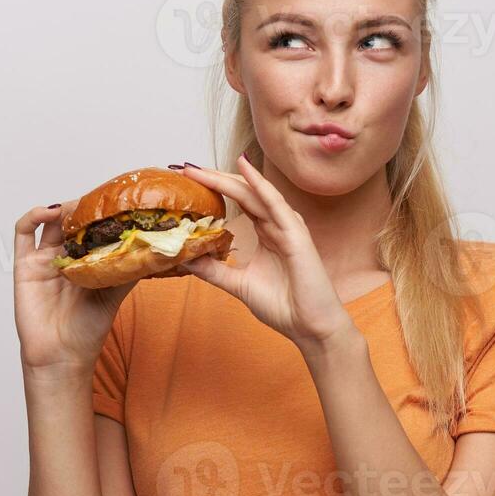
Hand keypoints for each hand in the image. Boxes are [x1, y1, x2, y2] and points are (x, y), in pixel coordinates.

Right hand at [13, 201, 137, 371]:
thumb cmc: (87, 330)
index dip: (101, 213)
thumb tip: (153, 247)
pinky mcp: (24, 265)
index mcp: (85, 261)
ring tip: (77, 207)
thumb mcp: (116, 293)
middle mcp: (64, 256)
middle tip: (99, 199)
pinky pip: (22, 233)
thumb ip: (127, 269)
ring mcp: (43, 259)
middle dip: (84, 207)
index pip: (92, 227)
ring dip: (63, 209)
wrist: (63, 356)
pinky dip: (33, 216)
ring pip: (49, 222)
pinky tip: (49, 212)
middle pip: (71, 220)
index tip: (117, 200)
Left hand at [177, 154, 358, 352]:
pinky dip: (259, 185)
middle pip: (243, 191)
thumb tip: (185, 259)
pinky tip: (243, 168)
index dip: (214, 188)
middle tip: (185, 168)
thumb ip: (215, 269)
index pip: (239, 200)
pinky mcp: (296, 235)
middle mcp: (277, 223)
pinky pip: (275, 204)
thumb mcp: (238, 283)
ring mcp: (288, 226)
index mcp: (267, 231)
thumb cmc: (283, 305)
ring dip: (227, 179)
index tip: (187, 179)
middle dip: (213, 178)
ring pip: (254, 193)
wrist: (309, 327)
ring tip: (200, 169)